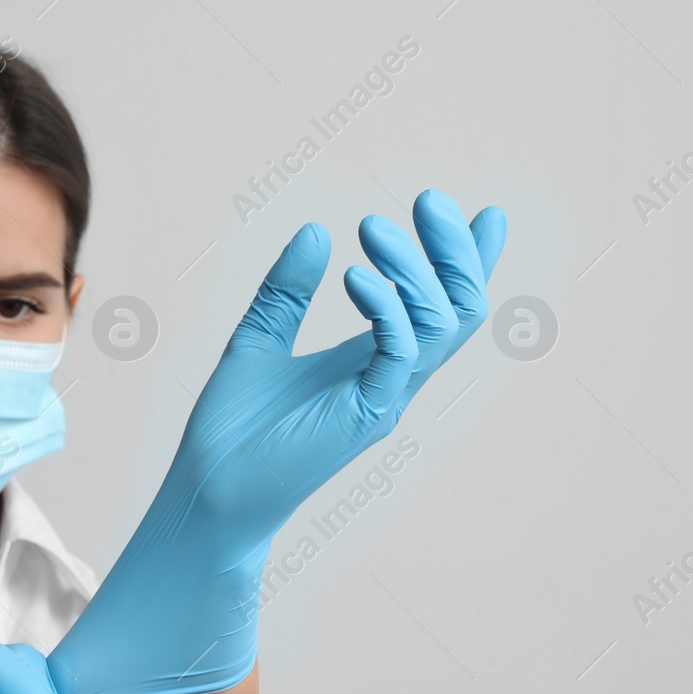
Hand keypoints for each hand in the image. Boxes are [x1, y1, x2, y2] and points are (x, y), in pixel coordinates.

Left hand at [46, 189, 506, 693]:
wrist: (206, 493)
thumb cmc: (231, 430)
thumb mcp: (258, 341)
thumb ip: (287, 291)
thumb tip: (314, 229)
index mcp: (372, 363)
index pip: (438, 305)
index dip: (466, 262)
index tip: (486, 214)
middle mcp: (392, 380)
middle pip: (460, 307)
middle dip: (452, 250)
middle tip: (426, 199)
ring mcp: (385, 398)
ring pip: (443, 324)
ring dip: (415, 268)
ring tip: (372, 227)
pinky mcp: (365, 416)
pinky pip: (401, 353)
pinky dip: (387, 308)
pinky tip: (355, 276)